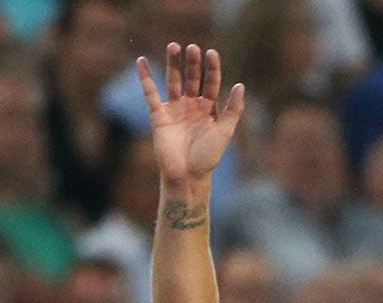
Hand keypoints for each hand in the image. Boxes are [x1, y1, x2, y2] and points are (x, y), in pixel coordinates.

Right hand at [138, 43, 244, 186]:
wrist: (186, 176)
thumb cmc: (208, 157)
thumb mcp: (225, 132)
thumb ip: (233, 109)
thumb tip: (240, 85)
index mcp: (209, 109)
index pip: (211, 82)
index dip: (212, 68)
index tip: (212, 53)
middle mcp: (191, 106)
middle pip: (192, 78)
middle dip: (192, 63)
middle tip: (193, 48)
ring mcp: (174, 109)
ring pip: (173, 81)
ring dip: (173, 64)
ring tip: (174, 46)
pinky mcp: (158, 116)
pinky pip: (150, 93)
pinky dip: (145, 77)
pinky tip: (141, 61)